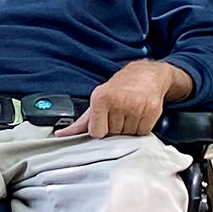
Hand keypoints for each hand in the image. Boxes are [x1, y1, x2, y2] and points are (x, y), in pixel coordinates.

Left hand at [53, 60, 185, 138]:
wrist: (146, 74)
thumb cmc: (118, 90)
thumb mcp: (97, 101)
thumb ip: (81, 122)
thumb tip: (61, 135)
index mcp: (100, 99)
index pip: (97, 132)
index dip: (102, 130)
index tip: (105, 122)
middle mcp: (118, 101)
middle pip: (113, 135)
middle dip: (116, 129)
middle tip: (120, 115)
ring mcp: (136, 106)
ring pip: (129, 136)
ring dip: (129, 130)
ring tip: (130, 114)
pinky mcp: (151, 111)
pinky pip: (143, 133)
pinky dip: (141, 129)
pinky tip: (140, 116)